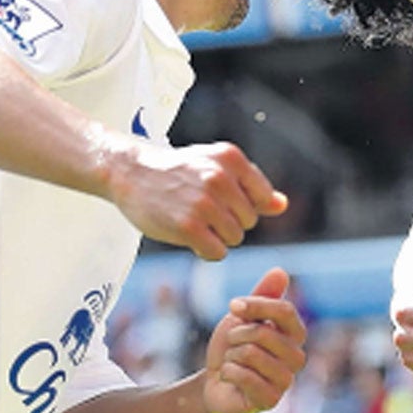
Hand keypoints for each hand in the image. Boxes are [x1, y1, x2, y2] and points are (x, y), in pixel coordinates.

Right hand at [106, 139, 287, 259]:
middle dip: (231, 221)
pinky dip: (207, 250)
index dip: (245, 205)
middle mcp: (220, 178)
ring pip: (235, 238)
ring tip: (196, 221)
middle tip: (204, 211)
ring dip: (218, 237)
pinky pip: (217, 252)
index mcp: (231, 159)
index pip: (263, 198)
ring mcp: (204, 203)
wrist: (130, 172)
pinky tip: (191, 237)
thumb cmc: (178, 171)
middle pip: (249, 221)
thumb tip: (282, 206)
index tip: (223, 200)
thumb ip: (252, 185)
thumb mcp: (216, 165)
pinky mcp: (188, 226)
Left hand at [203, 267, 306, 412]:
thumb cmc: (234, 347)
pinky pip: (243, 376)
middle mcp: (297, 357)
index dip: (256, 304)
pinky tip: (230, 378)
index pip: (285, 311)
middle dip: (236, 336)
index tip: (233, 305)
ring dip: (230, 356)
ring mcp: (285, 380)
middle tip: (233, 346)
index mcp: (295, 334)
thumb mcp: (244, 316)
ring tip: (233, 363)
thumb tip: (280, 271)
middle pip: (263, 333)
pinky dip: (227, 373)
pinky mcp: (270, 400)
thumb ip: (263, 295)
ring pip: (250, 354)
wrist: (216, 382)